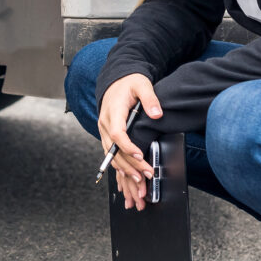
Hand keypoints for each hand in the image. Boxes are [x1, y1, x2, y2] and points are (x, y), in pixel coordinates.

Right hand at [98, 73, 161, 211]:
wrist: (116, 81)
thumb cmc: (129, 83)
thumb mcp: (142, 85)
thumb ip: (150, 99)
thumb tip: (157, 114)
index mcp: (113, 111)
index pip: (117, 133)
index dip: (127, 147)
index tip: (140, 155)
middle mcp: (105, 123)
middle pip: (114, 149)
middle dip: (130, 164)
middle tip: (145, 174)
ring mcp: (104, 130)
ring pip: (111, 154)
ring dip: (124, 168)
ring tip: (139, 179)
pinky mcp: (106, 134)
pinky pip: (110, 153)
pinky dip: (119, 164)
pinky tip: (129, 173)